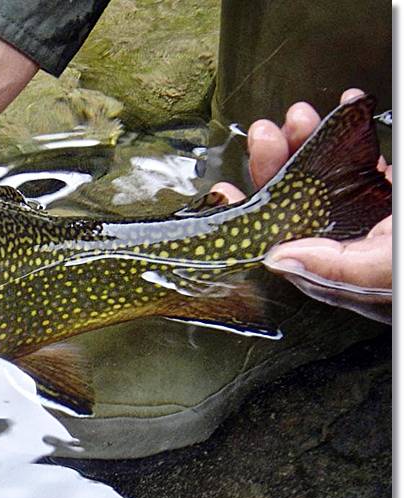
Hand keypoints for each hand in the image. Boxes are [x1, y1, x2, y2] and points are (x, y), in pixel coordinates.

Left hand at [211, 88, 391, 321]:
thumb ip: (340, 270)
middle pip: (302, 208)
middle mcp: (358, 249)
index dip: (252, 220)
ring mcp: (378, 219)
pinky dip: (355, 135)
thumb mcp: (390, 269)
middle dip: (278, 168)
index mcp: (349, 277)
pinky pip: (368, 164)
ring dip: (312, 144)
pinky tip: (350, 107)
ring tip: (301, 115)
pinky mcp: (396, 196)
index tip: (224, 193)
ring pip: (330, 180)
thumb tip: (279, 260)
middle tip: (266, 133)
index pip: (286, 249)